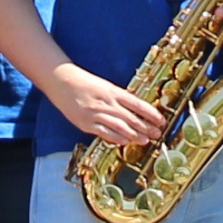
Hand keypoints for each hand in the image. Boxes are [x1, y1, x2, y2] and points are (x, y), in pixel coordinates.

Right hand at [49, 70, 168, 147]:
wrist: (62, 81)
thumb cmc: (84, 83)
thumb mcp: (105, 86)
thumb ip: (119, 98)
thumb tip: (135, 110)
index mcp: (113, 92)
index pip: (137, 104)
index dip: (151, 113)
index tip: (161, 120)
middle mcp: (107, 103)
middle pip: (131, 117)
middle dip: (146, 127)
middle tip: (156, 134)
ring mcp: (96, 113)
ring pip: (120, 127)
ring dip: (134, 135)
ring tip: (145, 140)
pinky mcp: (86, 123)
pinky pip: (104, 133)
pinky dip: (116, 138)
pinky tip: (124, 142)